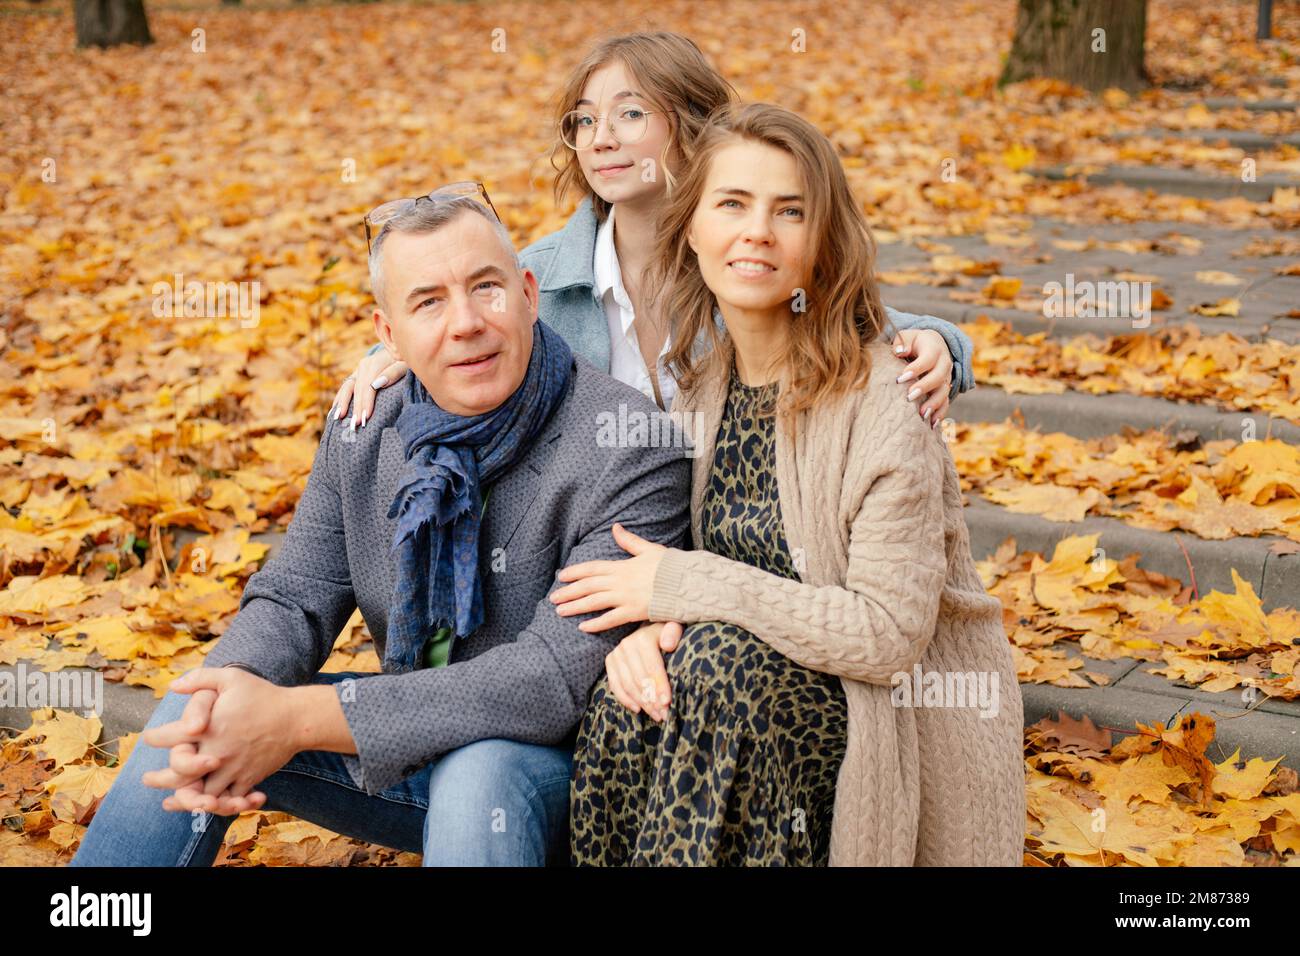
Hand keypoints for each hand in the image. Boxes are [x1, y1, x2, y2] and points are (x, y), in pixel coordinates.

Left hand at [142, 668, 297, 815]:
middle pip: (179, 776)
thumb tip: (172, 686)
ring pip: (202, 795)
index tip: (149, 738)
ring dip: (185, 800)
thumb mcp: (232, 678)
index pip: (168, 737)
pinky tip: (209, 806)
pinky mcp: (248, 779)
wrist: (297, 718)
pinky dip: (220, 806)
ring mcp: (232, 769)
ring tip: (172, 801)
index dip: (154, 738)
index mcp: (207, 729)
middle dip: (159, 779)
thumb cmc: (263, 696)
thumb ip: (200, 679)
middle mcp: (216, 752)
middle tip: (147, 779)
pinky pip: (230, 800)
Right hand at [328, 346, 407, 428]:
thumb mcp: (405, 364)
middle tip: (355, 425)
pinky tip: (335, 411)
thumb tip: (378, 384)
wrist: (402, 349)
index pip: (368, 387)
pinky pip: (346, 388)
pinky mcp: (358, 374)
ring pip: (347, 388)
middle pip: (357, 390)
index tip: (366, 418)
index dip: (366, 403)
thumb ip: (393, 372)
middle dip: (356, 408)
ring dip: (342, 404)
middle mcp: (364, 365)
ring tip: (338, 419)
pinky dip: (340, 399)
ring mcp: (359, 370)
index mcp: (375, 363)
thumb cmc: (407, 360)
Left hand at [549, 523, 669, 632]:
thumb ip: (629, 541)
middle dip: (569, 592)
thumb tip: (615, 527)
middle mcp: (620, 581)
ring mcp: (626, 597)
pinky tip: (583, 627)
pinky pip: (611, 619)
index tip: (561, 576)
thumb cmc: (671, 566)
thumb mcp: (649, 549)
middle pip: (588, 586)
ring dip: (576, 606)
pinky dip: (596, 624)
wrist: (687, 582)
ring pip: (594, 602)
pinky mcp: (634, 612)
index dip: (575, 572)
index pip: (592, 568)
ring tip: (560, 611)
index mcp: (622, 565)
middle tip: (553, 598)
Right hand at [604, 621, 682, 721]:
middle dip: (652, 699)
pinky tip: (638, 709)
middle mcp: (627, 645)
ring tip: (655, 715)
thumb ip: (673, 633)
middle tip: (664, 714)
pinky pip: (615, 685)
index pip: (652, 667)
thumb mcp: (675, 628)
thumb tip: (668, 645)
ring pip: (627, 685)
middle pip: (639, 679)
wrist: (651, 627)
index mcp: (643, 638)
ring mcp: (617, 653)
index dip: (660, 686)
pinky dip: (625, 699)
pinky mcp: (610, 661)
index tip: (668, 703)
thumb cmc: (667, 633)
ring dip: (642, 703)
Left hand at [892, 329, 951, 429]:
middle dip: (924, 388)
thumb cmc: (913, 342)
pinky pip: (946, 402)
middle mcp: (944, 363)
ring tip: (921, 414)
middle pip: (938, 376)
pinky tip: (931, 425)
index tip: (899, 379)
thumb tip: (899, 351)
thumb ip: (902, 341)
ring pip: (944, 391)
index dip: (915, 369)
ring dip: (933, 404)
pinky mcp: (945, 389)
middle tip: (909, 397)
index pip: (927, 359)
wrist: (932, 345)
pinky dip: (940, 414)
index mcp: (934, 348)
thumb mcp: (907, 336)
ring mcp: (946, 377)